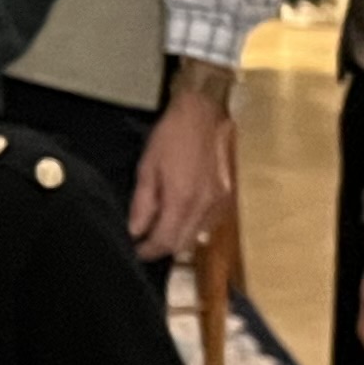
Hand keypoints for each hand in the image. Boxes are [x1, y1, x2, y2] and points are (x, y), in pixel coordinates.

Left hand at [129, 89, 233, 262]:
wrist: (205, 113)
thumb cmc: (172, 136)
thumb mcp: (147, 167)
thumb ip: (143, 203)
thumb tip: (136, 231)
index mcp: (182, 200)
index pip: (166, 241)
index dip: (149, 251)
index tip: (137, 250)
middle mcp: (205, 207)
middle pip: (183, 244)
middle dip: (162, 247)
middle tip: (145, 242)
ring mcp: (220, 203)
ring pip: (197, 236)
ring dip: (178, 238)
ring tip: (161, 227)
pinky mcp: (227, 197)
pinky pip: (209, 223)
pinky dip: (193, 226)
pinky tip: (181, 215)